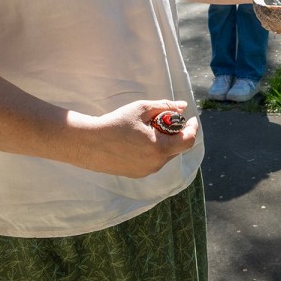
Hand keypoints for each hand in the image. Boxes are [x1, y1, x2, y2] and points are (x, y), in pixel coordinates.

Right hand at [72, 100, 198, 176]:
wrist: (88, 143)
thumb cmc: (115, 123)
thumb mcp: (142, 109)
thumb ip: (165, 106)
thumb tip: (183, 106)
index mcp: (159, 149)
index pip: (188, 141)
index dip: (192, 128)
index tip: (191, 119)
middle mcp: (155, 164)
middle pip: (177, 148)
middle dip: (176, 133)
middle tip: (166, 120)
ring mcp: (146, 171)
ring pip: (165, 155)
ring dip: (165, 142)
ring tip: (149, 129)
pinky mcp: (136, 174)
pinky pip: (153, 161)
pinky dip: (154, 150)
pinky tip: (139, 140)